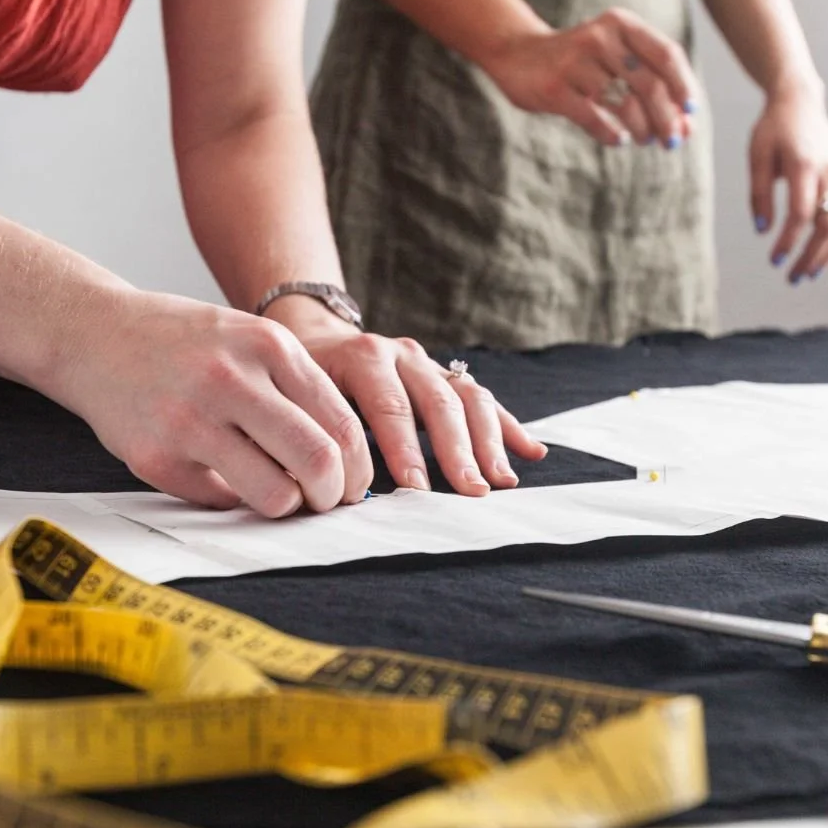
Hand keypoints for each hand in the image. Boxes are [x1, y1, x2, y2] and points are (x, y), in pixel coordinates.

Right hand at [54, 290, 372, 517]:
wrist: (93, 333)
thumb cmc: (183, 343)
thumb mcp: (248, 337)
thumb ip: (296, 386)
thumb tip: (346, 460)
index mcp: (267, 346)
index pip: (341, 425)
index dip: (357, 468)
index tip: (352, 485)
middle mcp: (231, 380)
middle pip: (318, 462)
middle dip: (333, 496)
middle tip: (325, 502)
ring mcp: (189, 421)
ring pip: (273, 495)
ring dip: (285, 506)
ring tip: (278, 496)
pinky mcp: (156, 457)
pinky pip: (221, 501)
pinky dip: (230, 499)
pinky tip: (217, 474)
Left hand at [264, 296, 547, 495]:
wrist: (313, 336)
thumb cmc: (299, 380)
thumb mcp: (295, 395)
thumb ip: (314, 430)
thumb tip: (324, 481)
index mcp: (363, 358)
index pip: (389, 407)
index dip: (404, 450)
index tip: (416, 488)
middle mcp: (402, 355)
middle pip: (439, 403)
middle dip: (457, 451)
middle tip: (470, 491)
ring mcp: (428, 363)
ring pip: (469, 399)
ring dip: (489, 442)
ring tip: (500, 481)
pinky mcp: (447, 375)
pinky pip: (483, 399)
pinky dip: (509, 426)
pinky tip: (532, 453)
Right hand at [480, 8, 700, 149]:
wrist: (518, 54)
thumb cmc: (580, 61)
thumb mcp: (614, 58)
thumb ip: (650, 83)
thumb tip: (687, 127)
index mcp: (621, 23)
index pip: (666, 55)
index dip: (683, 87)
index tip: (690, 113)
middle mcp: (600, 37)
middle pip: (649, 83)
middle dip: (666, 117)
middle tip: (671, 140)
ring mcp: (574, 63)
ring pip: (624, 103)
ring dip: (642, 128)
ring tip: (645, 139)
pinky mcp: (554, 90)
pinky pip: (594, 118)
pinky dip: (612, 135)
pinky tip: (619, 140)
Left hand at [750, 85, 827, 282]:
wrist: (801, 102)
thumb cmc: (773, 129)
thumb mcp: (757, 156)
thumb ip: (759, 193)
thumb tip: (762, 230)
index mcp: (805, 166)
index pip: (801, 214)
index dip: (788, 241)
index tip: (773, 260)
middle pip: (827, 225)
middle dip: (810, 256)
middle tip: (791, 278)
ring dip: (827, 254)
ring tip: (808, 275)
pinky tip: (826, 258)